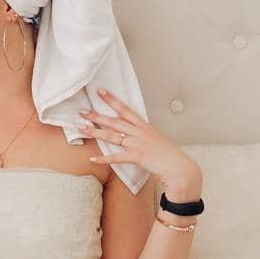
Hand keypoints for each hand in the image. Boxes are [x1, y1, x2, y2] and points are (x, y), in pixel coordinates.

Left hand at [77, 87, 201, 198]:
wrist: (178, 167)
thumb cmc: (167, 154)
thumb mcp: (155, 138)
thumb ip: (142, 133)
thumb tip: (130, 130)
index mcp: (144, 125)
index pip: (125, 109)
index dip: (112, 100)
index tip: (100, 91)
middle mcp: (139, 132)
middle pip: (113, 121)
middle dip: (96, 115)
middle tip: (81, 110)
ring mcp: (137, 144)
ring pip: (111, 136)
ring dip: (94, 132)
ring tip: (80, 128)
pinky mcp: (137, 157)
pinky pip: (116, 157)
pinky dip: (103, 159)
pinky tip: (92, 158)